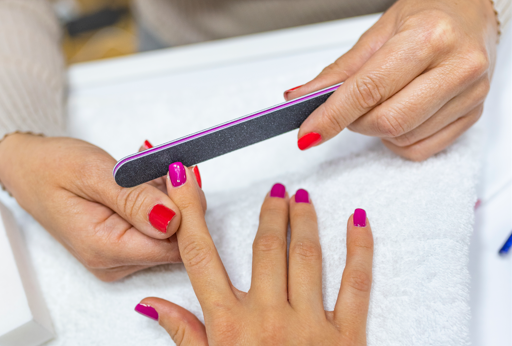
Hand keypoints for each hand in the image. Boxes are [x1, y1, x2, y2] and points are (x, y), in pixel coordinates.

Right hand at [0, 134, 204, 280]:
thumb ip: (133, 199)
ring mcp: (119, 258)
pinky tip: (145, 179)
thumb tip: (173, 219)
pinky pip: (158, 227)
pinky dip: (159, 200)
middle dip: (179, 199)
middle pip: (176, 241)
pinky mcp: (123, 247)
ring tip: (148, 167)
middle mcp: (114, 263)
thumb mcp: (92, 173)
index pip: (173, 245)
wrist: (28, 170)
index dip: (186, 209)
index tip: (179, 172)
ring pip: (171, 232)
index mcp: (104, 249)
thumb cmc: (52, 167)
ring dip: (169, 196)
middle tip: (165, 163)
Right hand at [135, 164, 373, 344]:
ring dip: (304, 220)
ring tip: (302, 198)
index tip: (187, 180)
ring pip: (306, 256)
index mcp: (228, 328)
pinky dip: (360, 248)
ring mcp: (309, 326)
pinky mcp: (348, 336)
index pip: (201, 257)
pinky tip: (358, 221)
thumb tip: (151, 305)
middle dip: (269, 212)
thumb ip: (183, 335)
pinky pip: (356, 283)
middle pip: (264, 247)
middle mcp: (267, 319)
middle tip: (274, 190)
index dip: (191, 213)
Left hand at [287, 0, 498, 160]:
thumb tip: (300, 98)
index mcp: (429, 36)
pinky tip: (399, 117)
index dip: (332, 116)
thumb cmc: (426, 15)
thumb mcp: (376, 33)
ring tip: (379, 103)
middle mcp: (457, 66)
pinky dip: (398, 141)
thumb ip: (338, 72)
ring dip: (376, 131)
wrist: (470, 10)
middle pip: (388, 121)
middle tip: (347, 109)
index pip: (369, 90)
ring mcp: (471, 94)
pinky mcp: (474, 115)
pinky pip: (421, 149)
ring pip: (402, 138)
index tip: (309, 133)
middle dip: (354, 123)